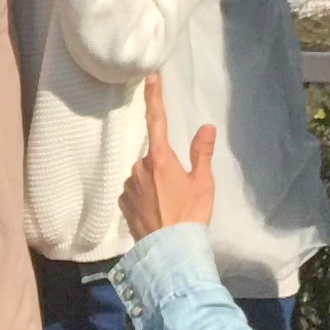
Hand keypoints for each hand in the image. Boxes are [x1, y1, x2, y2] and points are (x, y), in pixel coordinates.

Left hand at [118, 74, 216, 239]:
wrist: (170, 252)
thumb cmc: (190, 216)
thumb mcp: (203, 184)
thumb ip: (202, 153)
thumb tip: (206, 127)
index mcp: (161, 159)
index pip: (157, 120)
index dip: (155, 97)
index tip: (151, 77)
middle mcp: (140, 168)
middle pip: (153, 156)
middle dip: (165, 166)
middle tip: (181, 189)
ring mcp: (129, 186)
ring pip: (143, 174)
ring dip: (154, 183)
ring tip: (170, 205)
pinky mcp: (123, 203)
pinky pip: (135, 191)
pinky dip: (145, 197)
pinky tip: (157, 212)